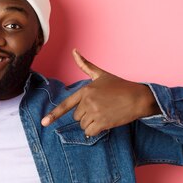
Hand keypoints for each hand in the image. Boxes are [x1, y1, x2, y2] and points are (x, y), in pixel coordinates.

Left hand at [41, 49, 158, 135]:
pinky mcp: (103, 123)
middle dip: (86, 114)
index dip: (53, 115)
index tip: (44, 122)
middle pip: (77, 116)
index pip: (66, 104)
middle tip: (100, 107)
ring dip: (92, 123)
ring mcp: (95, 113)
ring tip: (104, 113)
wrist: (138, 98)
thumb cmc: (120, 86)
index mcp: (85, 90)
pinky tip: (105, 122)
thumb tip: (74, 51)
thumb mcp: (101, 74)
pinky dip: (96, 130)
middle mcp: (88, 101)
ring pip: (83, 125)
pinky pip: (90, 132)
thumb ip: (85, 65)